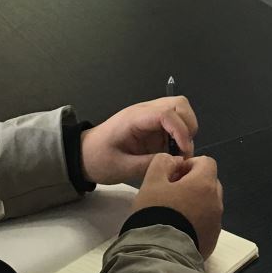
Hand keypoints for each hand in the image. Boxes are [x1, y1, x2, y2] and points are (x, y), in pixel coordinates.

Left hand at [81, 97, 197, 185]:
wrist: (83, 155)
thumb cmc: (99, 159)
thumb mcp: (122, 168)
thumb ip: (149, 165)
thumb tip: (176, 162)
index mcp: (135, 118)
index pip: (166, 113)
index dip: (181, 131)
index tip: (183, 153)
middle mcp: (145, 112)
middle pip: (179, 104)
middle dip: (188, 126)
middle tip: (183, 152)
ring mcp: (150, 116)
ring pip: (180, 110)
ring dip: (186, 129)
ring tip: (179, 152)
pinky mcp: (153, 125)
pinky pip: (175, 122)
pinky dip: (181, 134)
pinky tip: (173, 152)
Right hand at [133, 153, 222, 257]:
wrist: (159, 253)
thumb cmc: (156, 212)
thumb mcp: (151, 181)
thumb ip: (163, 163)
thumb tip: (175, 161)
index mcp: (204, 184)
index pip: (206, 162)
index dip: (189, 164)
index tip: (173, 175)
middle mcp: (216, 202)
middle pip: (210, 183)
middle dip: (193, 183)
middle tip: (171, 192)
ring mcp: (216, 223)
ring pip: (208, 204)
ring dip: (195, 202)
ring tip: (173, 212)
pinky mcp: (212, 240)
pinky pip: (207, 223)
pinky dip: (196, 221)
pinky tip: (178, 229)